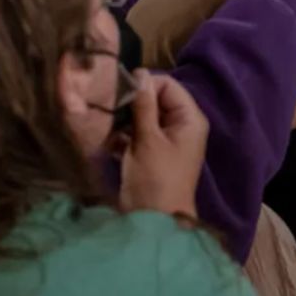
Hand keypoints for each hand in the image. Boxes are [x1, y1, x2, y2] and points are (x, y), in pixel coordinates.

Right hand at [118, 71, 207, 215]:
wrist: (154, 221)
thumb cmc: (156, 178)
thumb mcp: (148, 139)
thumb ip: (144, 105)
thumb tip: (140, 74)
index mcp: (189, 118)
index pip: (168, 85)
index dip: (144, 84)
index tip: (119, 91)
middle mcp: (180, 125)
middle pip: (155, 99)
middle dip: (131, 102)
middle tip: (108, 106)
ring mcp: (165, 140)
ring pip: (142, 116)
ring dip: (124, 119)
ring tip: (106, 123)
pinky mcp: (150, 153)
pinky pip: (135, 133)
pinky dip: (122, 135)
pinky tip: (108, 140)